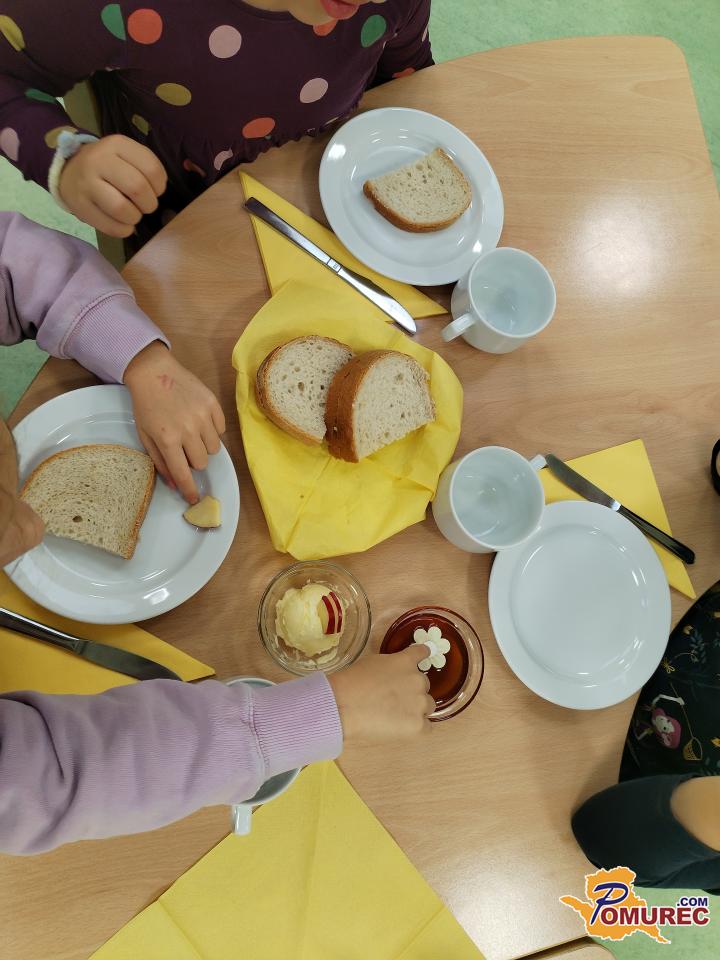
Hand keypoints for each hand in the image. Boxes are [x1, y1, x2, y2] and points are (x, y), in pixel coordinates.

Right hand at [59, 135, 166, 237]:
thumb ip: (145, 168)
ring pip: (122, 209)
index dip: (160, 186)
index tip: (155, 190)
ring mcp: (86, 183)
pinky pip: (110, 226)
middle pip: (137, 188)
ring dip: (135, 218)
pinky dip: (123, 230)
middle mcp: (99, 160)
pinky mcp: (80, 205)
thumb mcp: (125, 155)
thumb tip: (158, 194)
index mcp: (117, 144)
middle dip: (149, 204)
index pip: (152, 168)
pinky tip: (123, 224)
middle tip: (145, 206)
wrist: (69, 170)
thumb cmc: (107, 166)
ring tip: (132, 215)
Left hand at [124, 343, 225, 502]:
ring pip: (213, 448)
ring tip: (192, 433)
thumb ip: (160, 462)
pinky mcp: (213, 404)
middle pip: (202, 462)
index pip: (183, 473)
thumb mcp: (145, 435)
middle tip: (184, 448)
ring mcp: (202, 416)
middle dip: (194, 460)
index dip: (190, 490)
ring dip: (203, 446)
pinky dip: (212, 430)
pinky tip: (199, 419)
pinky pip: (221, 429)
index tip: (194, 499)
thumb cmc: (146, 405)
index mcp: (168, 439)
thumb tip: (175, 486)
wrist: (153, 371)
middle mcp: (187, 429)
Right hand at [329, 646, 434, 745]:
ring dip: (417, 709)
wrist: (344, 706)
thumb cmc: (351, 682)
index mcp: (405, 662)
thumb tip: (393, 676)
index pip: (422, 652)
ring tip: (396, 717)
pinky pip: (426, 727)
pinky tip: (400, 729)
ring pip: (428, 706)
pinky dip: (416, 728)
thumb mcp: (371, 663)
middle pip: (424, 685)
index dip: (422, 654)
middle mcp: (418, 680)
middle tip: (394, 699)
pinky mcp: (418, 725)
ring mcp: (420, 703)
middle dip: (412, 690)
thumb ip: (389, 666)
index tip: (424, 654)